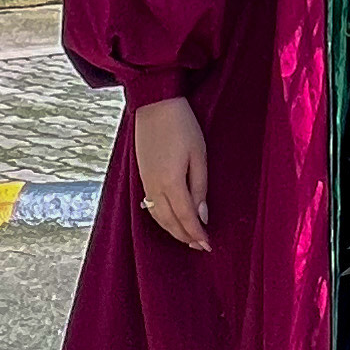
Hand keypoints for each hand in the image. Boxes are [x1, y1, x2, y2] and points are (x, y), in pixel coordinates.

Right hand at [133, 94, 209, 250]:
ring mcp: (145, 181)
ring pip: (158, 216)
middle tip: (200, 246)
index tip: (208, 245)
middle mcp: (154, 186)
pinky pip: (151, 206)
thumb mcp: (199, 155)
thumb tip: (202, 215)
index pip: (185, 217)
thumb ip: (200, 188)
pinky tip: (171, 219)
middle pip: (169, 222)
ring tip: (187, 237)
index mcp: (170, 182)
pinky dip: (162, 218)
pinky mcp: (142, 175)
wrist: (155, 103)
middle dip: (185, 236)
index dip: (197, 233)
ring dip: (172, 230)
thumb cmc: (182, 125)